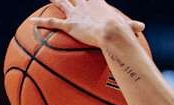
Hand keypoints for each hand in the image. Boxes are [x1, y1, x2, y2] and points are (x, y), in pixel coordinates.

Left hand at [29, 0, 144, 47]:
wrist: (111, 31)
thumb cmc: (121, 30)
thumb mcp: (127, 25)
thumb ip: (132, 26)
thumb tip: (142, 27)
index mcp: (98, 3)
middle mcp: (85, 5)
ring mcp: (77, 13)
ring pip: (62, 3)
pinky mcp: (70, 24)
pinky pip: (53, 23)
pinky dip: (42, 23)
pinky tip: (32, 23)